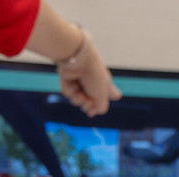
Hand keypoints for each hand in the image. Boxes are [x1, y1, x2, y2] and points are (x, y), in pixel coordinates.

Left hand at [25, 1, 121, 116]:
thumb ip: (101, 107)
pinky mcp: (69, 82)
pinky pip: (69, 95)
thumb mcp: (102, 95)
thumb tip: (93, 112)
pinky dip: (71, 94)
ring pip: (78, 101)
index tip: (96, 110)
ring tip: (81, 95)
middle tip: (88, 103)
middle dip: (88, 106)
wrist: (78, 60)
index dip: (102, 104)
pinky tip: (73, 88)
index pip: (109, 96)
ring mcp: (81, 83)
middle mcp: (93, 84)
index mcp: (104, 85)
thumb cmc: (94, 76)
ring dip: (79, 101)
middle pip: (90, 104)